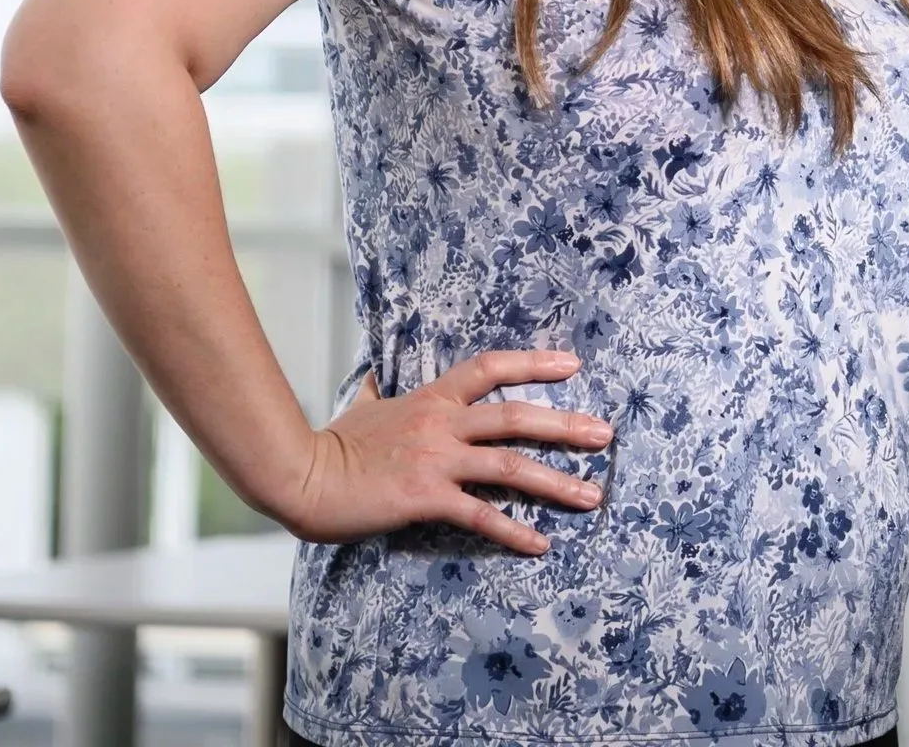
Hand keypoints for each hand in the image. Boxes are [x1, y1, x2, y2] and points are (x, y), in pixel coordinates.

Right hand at [274, 349, 612, 554]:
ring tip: (592, 496)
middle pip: (516, 417)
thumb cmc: (331, 444)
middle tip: (606, 434)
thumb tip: (376, 375)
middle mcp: (441, 424)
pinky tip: (541, 544)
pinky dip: (514, 531)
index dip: (533, 363)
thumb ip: (378, 390)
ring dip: (556, 482)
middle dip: (566, 425)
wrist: (302, 476)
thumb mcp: (362, 406)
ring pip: (510, 467)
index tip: (573, 365)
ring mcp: (436, 461)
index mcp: (431, 399)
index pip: (490, 368)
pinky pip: (480, 516)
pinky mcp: (426, 498)